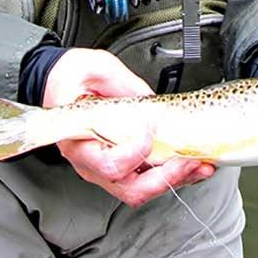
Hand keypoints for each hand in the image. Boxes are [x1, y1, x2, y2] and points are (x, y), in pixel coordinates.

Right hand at [42, 48, 215, 206]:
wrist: (57, 82)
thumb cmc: (69, 77)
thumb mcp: (97, 68)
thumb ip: (125, 84)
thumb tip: (153, 101)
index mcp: (78, 140)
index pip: (110, 164)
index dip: (136, 152)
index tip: (150, 129)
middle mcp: (91, 161)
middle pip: (130, 188)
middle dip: (165, 177)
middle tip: (188, 160)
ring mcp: (105, 166)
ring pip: (141, 189)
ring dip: (174, 179)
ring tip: (200, 165)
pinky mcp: (120, 163)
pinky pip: (145, 178)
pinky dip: (172, 173)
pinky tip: (191, 163)